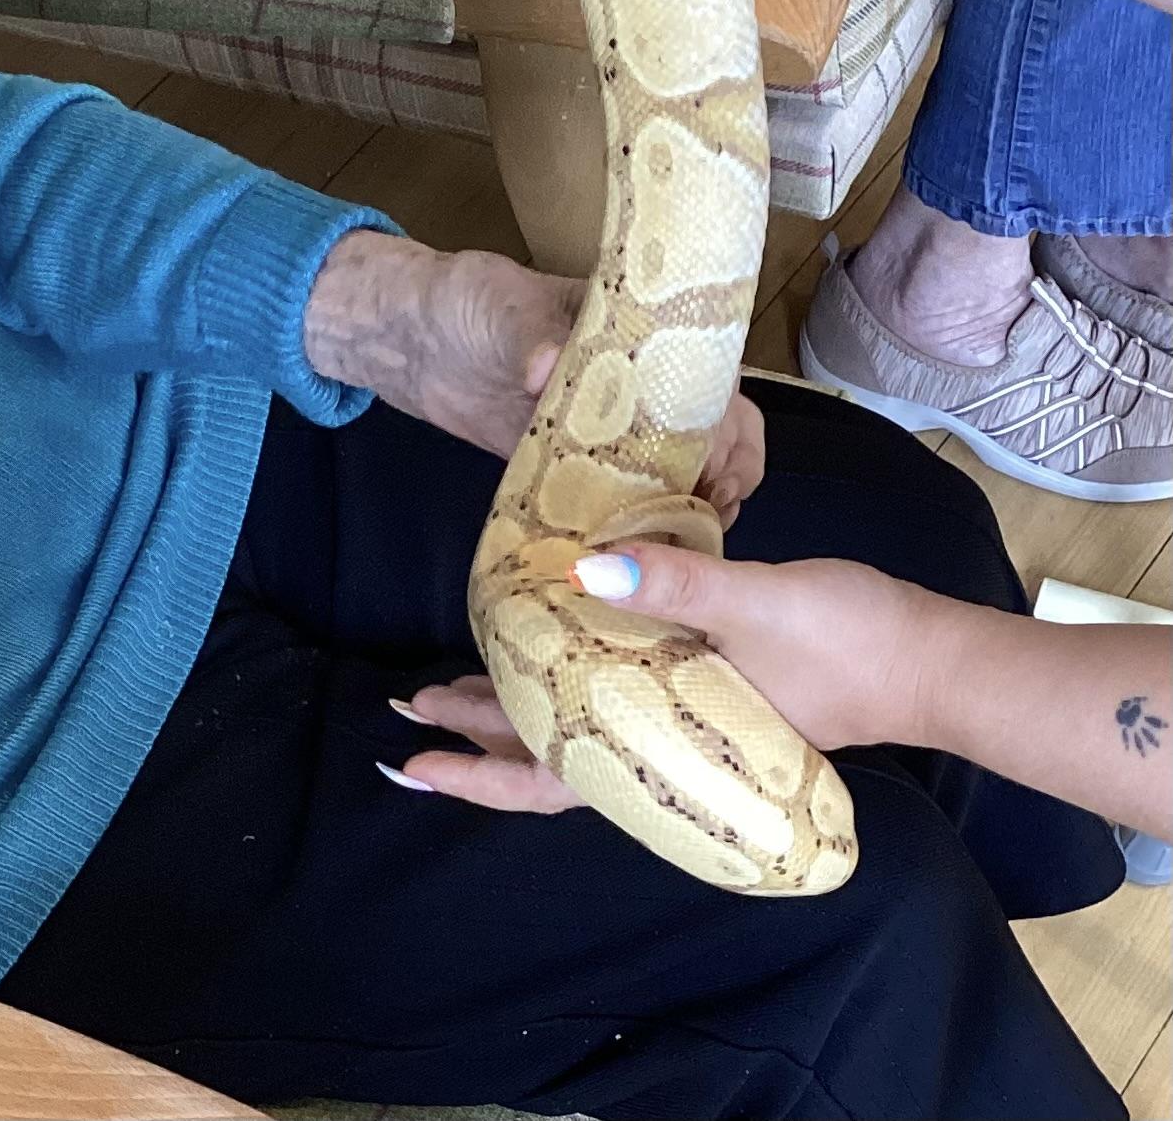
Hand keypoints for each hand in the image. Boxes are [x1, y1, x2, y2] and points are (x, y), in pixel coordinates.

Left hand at [303, 232, 763, 519]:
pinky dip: (632, 527)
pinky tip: (635, 560)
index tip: (721, 462)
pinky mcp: (570, 467)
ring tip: (681, 545)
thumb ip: (529, 334)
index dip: (730, 423)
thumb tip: (544, 367)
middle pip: (709, 434)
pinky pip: (616, 499)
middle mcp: (637, 389)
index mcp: (643, 338)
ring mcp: (606, 432)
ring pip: (672, 473)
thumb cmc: (470, 303)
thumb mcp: (505, 307)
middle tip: (709, 513)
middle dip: (722, 475)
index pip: (713, 380)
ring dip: (686, 508)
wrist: (413, 338)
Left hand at [386, 543, 940, 810]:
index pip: (550, 779)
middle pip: (550, 757)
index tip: (412, 759)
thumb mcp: (753, 600)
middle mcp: (664, 748)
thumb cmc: (847, 638)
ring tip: (455, 684)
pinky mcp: (706, 694)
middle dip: (477, 734)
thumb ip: (672, 583)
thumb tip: (583, 566)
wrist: (933, 658)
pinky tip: (549, 651)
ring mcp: (683, 725)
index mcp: (664, 745)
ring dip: (515, 708)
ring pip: (577, 728)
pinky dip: (568, 680)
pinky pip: (614, 698)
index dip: (476, 774)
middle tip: (411, 706)